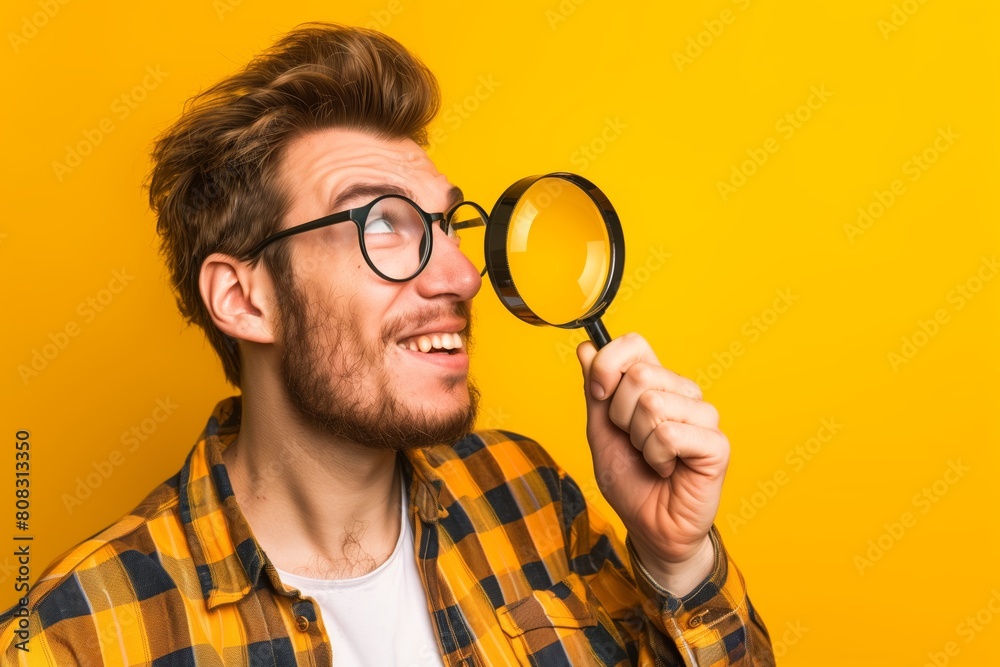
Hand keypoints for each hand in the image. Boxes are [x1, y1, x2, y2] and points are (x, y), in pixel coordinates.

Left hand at [577, 333, 728, 593]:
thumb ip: (596, 391)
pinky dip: (657, 457)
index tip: (599, 395)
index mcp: (655, 384)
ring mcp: (702, 417)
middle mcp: (682, 393)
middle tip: (633, 442)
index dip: (610, 365)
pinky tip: (668, 469)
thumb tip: (587, 348)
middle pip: (640, 375)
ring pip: (654, 405)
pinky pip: (670, 434)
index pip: (635, 344)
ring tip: (652, 458)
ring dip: (640, 440)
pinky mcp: (716, 444)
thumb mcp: (601, 432)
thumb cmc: (630, 481)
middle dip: (620, 416)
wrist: (649, 527)